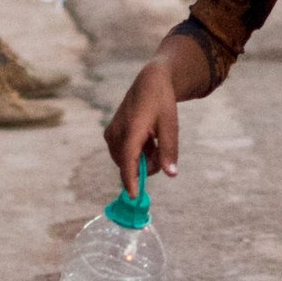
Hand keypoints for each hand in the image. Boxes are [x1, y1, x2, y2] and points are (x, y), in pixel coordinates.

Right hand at [104, 61, 179, 191]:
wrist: (149, 83)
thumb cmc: (162, 103)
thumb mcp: (170, 126)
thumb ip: (169, 150)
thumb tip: (171, 174)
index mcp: (132, 130)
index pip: (128, 162)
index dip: (131, 181)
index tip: (135, 197)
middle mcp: (116, 133)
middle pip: (130, 165)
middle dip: (147, 166)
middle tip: (161, 150)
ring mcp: (111, 134)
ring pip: (127, 162)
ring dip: (142, 159)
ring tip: (153, 140)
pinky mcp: (110, 135)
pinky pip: (124, 155)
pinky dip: (136, 154)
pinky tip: (146, 139)